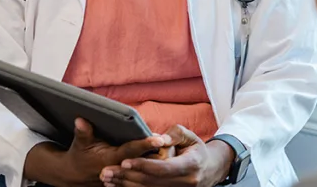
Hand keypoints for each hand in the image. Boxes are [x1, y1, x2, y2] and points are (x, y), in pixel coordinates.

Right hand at [24, 118, 171, 186]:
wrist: (75, 176)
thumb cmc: (80, 155)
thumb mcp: (80, 143)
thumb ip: (83, 132)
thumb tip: (81, 119)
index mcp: (111, 158)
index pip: (132, 150)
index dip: (145, 143)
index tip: (159, 138)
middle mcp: (120, 167)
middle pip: (144, 160)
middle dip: (159, 152)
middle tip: (173, 142)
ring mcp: (124, 175)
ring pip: (146, 169)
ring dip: (159, 159)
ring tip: (173, 148)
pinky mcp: (126, 178)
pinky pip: (143, 174)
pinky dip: (153, 167)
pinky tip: (165, 157)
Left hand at [99, 125, 234, 186]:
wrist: (210, 169)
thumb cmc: (196, 149)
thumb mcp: (190, 137)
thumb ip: (175, 134)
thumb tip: (158, 138)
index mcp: (191, 165)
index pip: (163, 168)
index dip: (143, 166)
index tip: (124, 162)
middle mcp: (185, 182)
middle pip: (151, 182)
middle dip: (126, 177)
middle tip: (106, 171)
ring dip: (125, 185)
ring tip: (106, 179)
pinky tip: (118, 186)